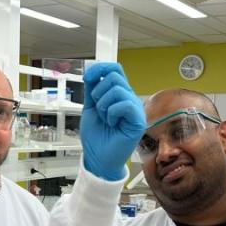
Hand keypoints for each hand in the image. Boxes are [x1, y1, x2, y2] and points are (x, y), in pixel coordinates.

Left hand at [81, 62, 145, 180]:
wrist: (97, 157)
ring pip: (117, 89)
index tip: (87, 78)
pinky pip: (124, 104)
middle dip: (98, 92)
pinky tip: (113, 123)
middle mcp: (129, 99)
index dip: (100, 69)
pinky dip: (112, 113)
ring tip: (106, 119)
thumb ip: (92, 89)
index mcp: (119, 95)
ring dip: (104, 106)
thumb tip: (91, 71)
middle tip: (99, 110)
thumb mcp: (90, 108)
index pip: (115, 69)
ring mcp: (135, 109)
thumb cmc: (96, 137)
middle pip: (114, 76)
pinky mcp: (138, 120)